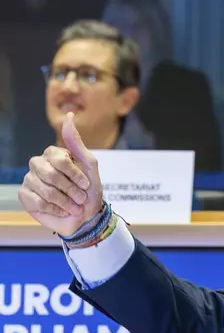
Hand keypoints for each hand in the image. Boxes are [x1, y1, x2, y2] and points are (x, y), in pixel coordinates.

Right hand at [19, 112, 102, 235]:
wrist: (86, 217)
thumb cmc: (89, 191)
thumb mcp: (89, 166)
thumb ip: (77, 143)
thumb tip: (69, 116)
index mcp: (54, 154)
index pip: (60, 160)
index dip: (75, 175)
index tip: (86, 184)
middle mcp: (39, 164)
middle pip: (51, 175)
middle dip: (70, 190)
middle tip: (81, 198)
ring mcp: (30, 179)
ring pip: (44, 190)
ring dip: (65, 201)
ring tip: (74, 206)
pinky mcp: (25, 196)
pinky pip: (36, 202)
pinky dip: (54, 209)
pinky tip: (61, 210)